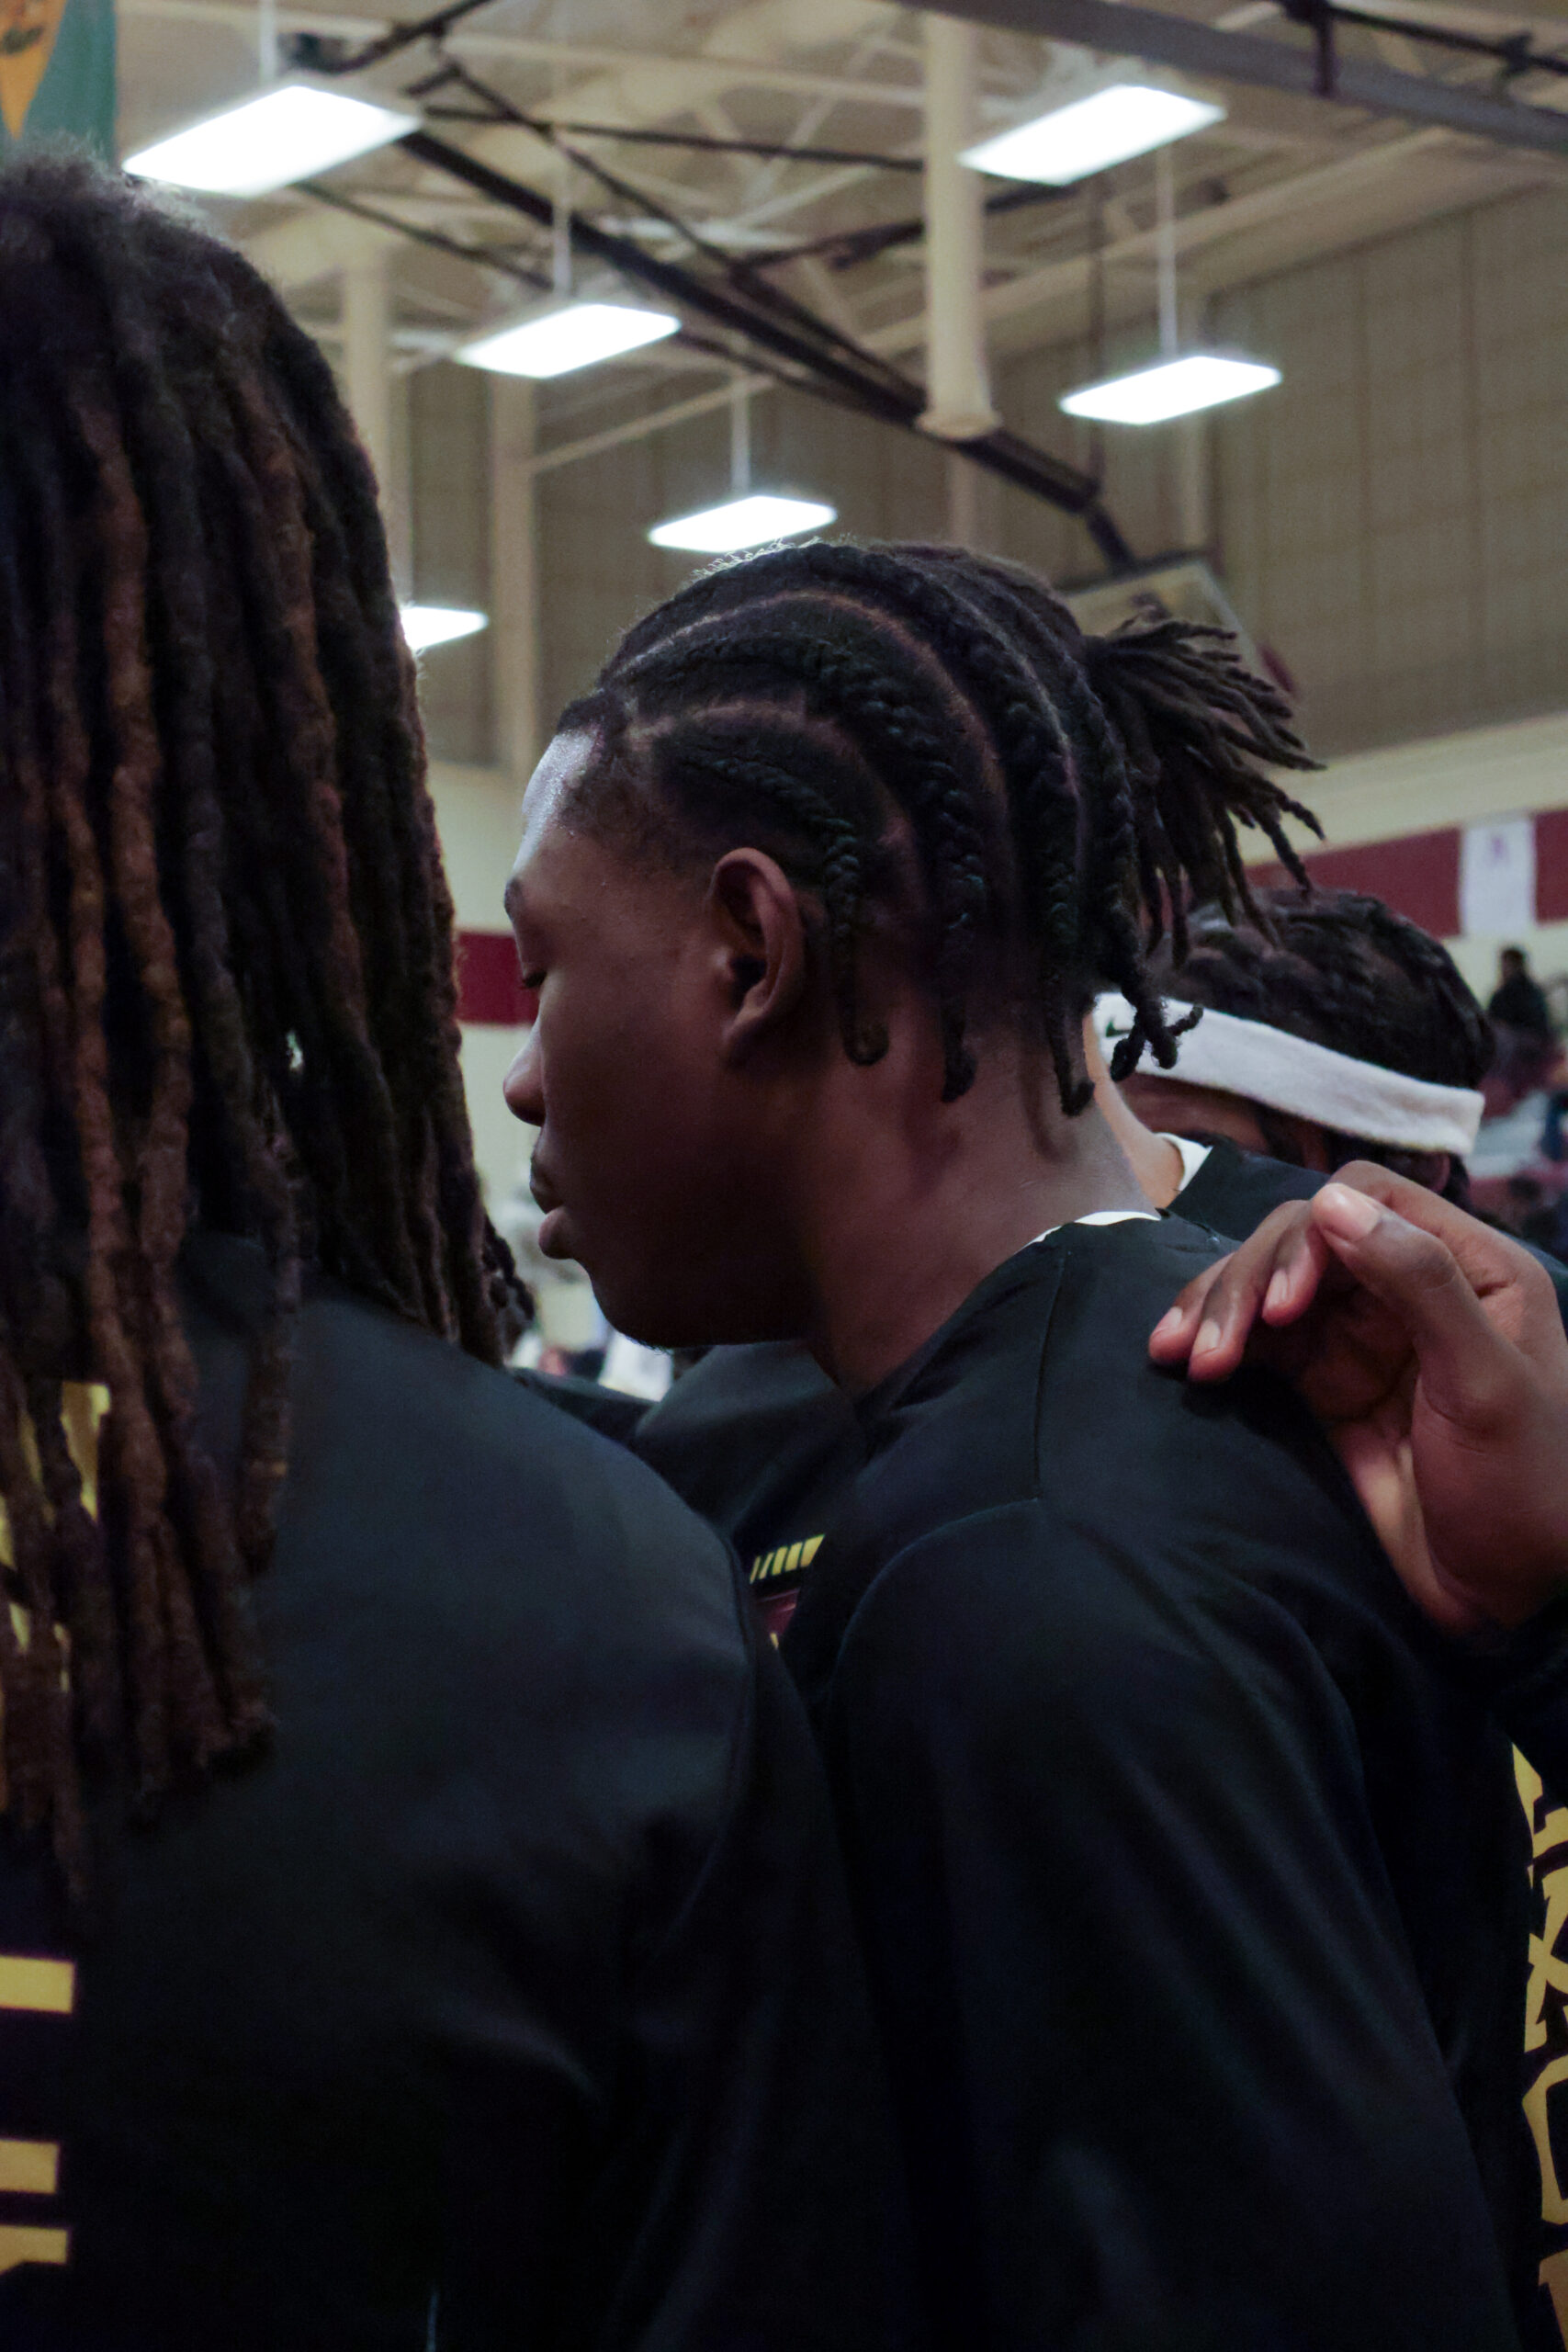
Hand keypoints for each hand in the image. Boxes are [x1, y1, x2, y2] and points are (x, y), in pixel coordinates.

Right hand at [1149, 1164, 1567, 1632]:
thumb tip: (1329, 1202)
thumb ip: (1418, 1283)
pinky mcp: (1328, 1385)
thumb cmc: (1524, 1490)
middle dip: (1249, 1281)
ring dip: (1219, 1309)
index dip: (1312, 1235)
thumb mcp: (1484, 1383)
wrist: (1511, 1601)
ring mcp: (1365, 1336)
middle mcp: (1413, 1285)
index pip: (1371, 1200)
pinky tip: (1180, 1358)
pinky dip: (1218, 1343)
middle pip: (1306, 1239)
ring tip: (1177, 1355)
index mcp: (1472, 1267)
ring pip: (1273, 1286)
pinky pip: (1262, 1342)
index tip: (1284, 1305)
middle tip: (1211, 1349)